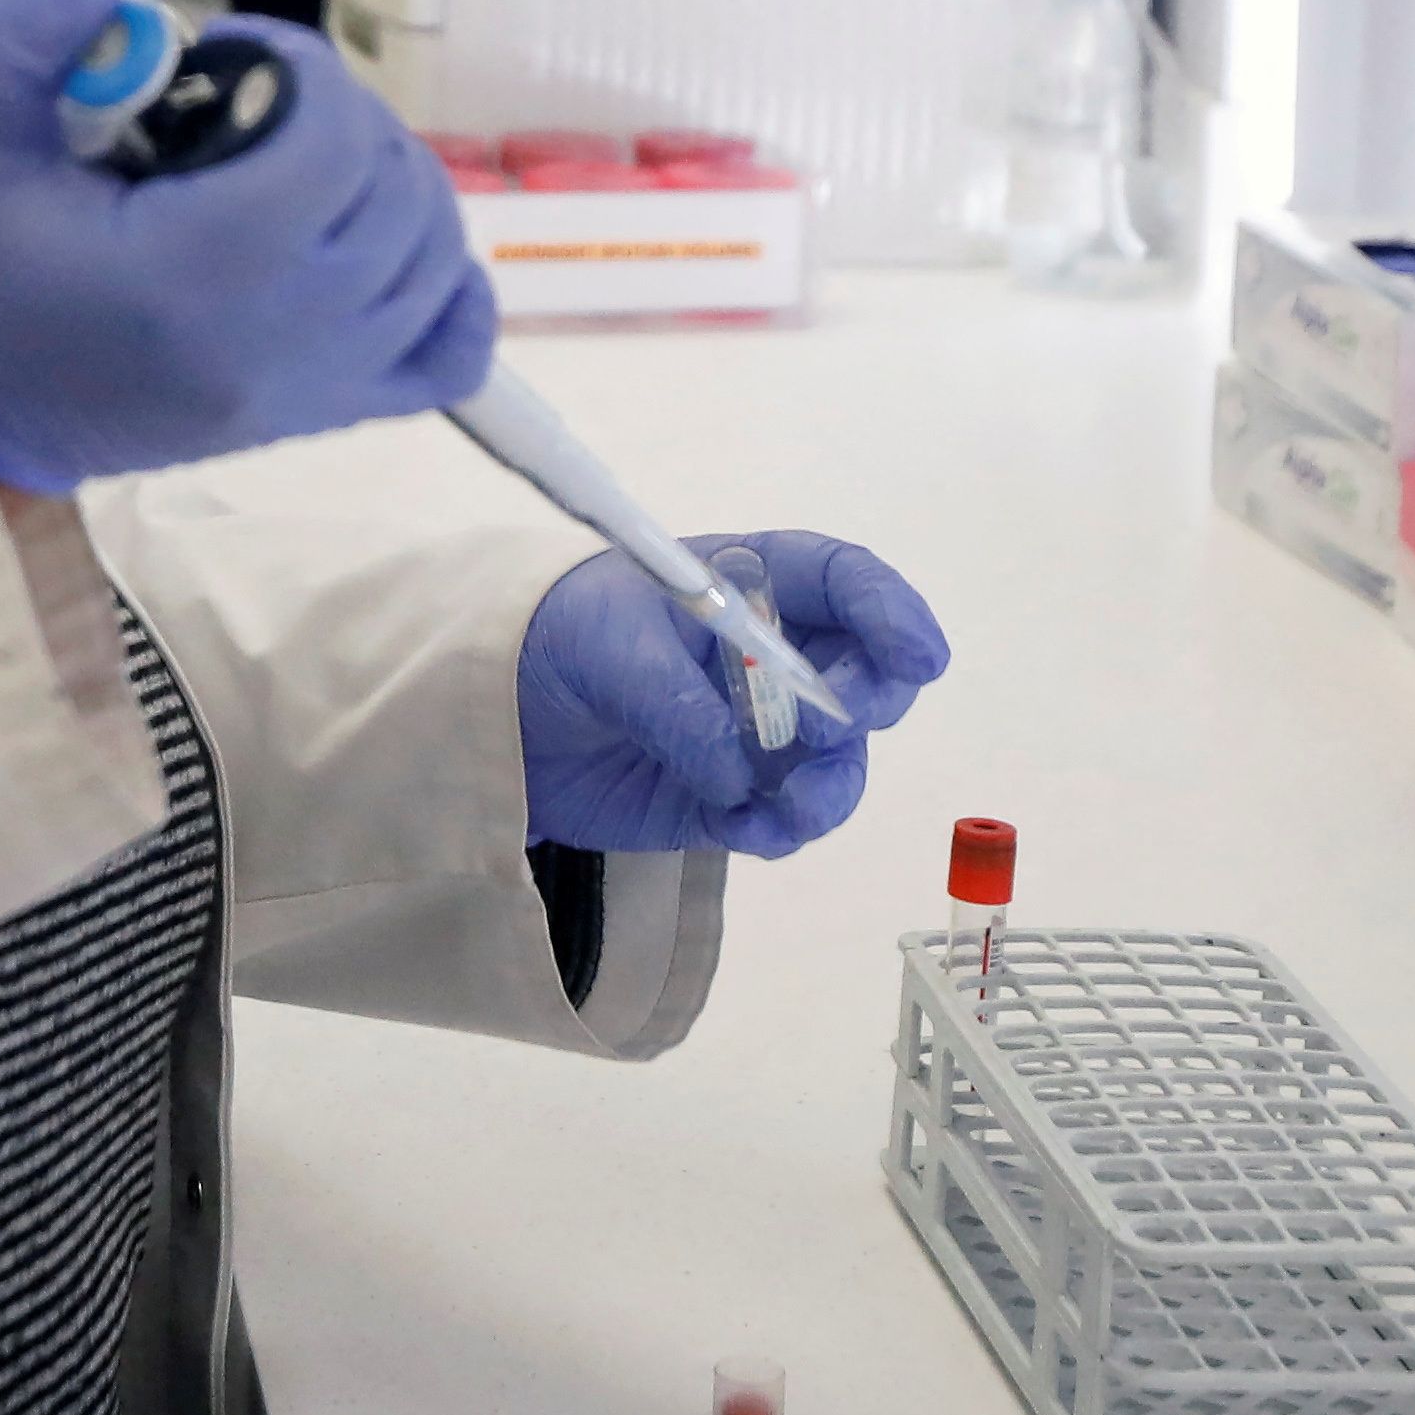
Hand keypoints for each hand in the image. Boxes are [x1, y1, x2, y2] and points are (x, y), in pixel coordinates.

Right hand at [0, 0, 493, 494]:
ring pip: (432, 257)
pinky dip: (441, 286)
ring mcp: (312, 390)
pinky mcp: (323, 414)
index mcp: (198, 277)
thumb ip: (16, 40)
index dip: (298, 72)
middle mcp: (279, 345)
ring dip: (387, 184)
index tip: (228, 58)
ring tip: (302, 162)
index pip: (331, 148)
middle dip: (341, 121)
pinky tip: (377, 245)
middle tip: (259, 106)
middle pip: (394, 194)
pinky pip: (447, 352)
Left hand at [518, 531, 949, 856]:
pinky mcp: (731, 794)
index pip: (845, 584)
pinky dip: (779, 830)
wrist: (496, 712)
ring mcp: (758, 730)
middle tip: (831, 725)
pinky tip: (742, 827)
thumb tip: (736, 773)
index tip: (919, 657)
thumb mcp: (606, 646)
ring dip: (831, 787)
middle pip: (865, 677)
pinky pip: (784, 818)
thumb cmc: (557, 636)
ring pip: (837, 762)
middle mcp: (773, 656)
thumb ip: (674, 702)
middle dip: (866, 705)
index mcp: (753, 585)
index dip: (892, 614)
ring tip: (790, 807)